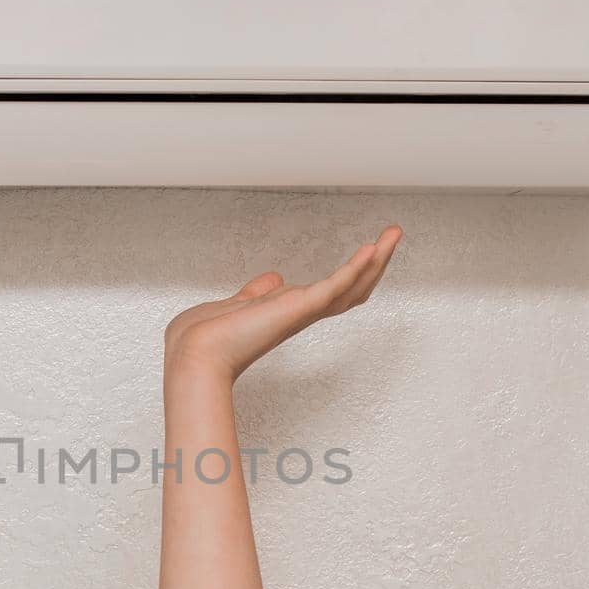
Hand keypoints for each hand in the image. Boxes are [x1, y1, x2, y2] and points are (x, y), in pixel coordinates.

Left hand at [163, 224, 402, 384]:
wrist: (193, 355)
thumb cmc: (205, 338)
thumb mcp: (238, 304)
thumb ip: (257, 293)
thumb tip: (273, 279)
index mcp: (288, 311)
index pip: (332, 292)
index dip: (354, 273)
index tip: (370, 250)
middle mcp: (300, 313)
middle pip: (352, 289)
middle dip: (376, 263)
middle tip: (394, 236)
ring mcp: (301, 312)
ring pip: (351, 287)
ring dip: (376, 260)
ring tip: (394, 234)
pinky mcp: (298, 308)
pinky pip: (333, 287)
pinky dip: (354, 268)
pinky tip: (371, 249)